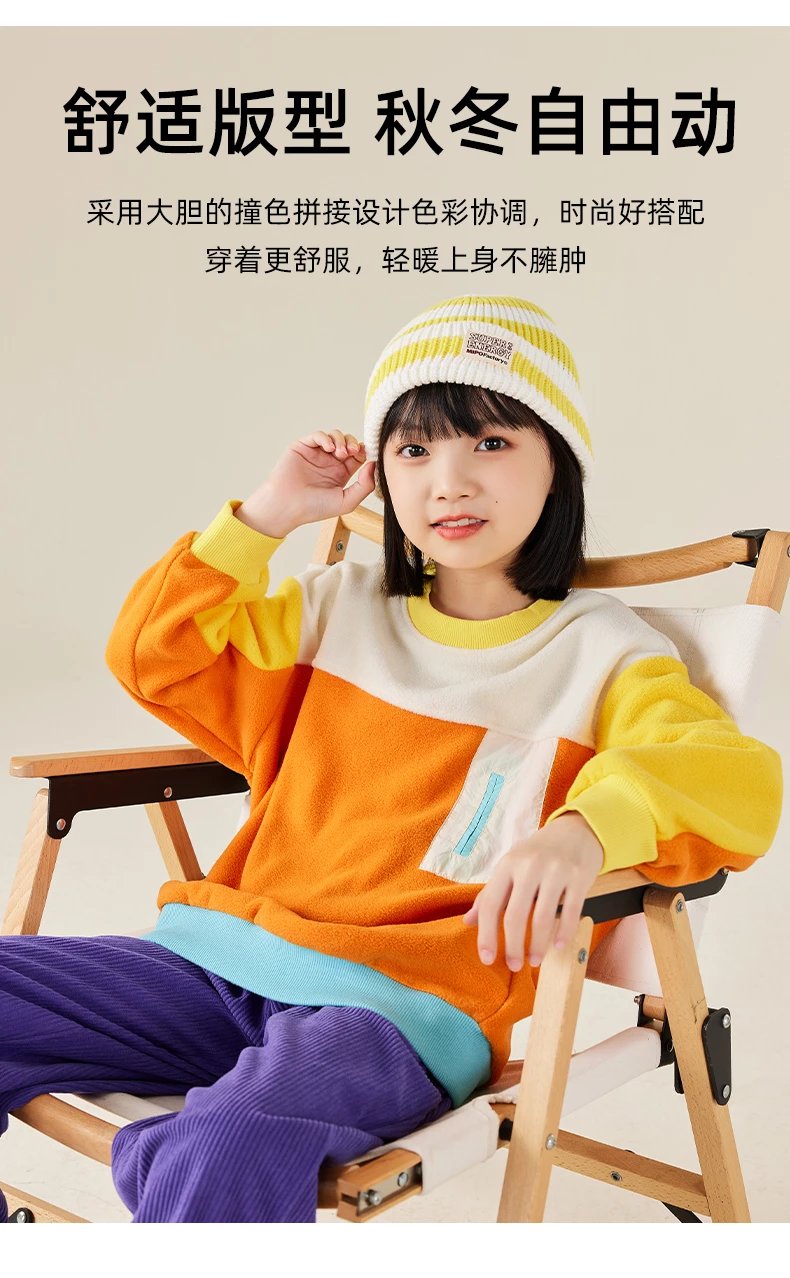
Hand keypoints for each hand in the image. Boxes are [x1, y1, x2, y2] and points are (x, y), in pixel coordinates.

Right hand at [237, 430, 376, 535]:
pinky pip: (317, 435)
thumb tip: (373, 464)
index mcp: (341, 473)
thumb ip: (365, 486)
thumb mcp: (347, 502)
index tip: (368, 455)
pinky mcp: (303, 447)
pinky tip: (329, 448)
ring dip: (341, 440)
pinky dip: (326, 437)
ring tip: (340, 452)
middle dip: (353, 443)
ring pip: (334, 435)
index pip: (358, 456)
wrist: (287, 507)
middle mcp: (329, 462)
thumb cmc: (314, 508)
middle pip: (348, 442)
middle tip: (353, 451)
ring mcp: (316, 454)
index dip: (364, 452)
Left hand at [462, 812, 603, 969]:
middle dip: (513, 946)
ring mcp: (556, 870)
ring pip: (543, 917)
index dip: (486, 935)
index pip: (491, 904)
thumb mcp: (510, 867)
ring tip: (535, 960)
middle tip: (514, 966)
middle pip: (516, 915)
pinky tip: (558, 946)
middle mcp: (529, 866)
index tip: (487, 959)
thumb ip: (490, 894)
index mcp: (507, 865)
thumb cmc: (537, 854)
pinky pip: (571, 911)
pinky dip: (564, 933)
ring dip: (538, 945)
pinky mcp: (579, 876)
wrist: (575, 831)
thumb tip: (468, 921)